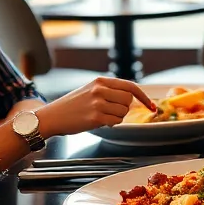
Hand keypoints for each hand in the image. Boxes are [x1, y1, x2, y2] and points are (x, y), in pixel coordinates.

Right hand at [35, 77, 155, 136]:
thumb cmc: (71, 106)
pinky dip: (111, 123)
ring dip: (116, 117)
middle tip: (111, 111)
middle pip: (129, 100)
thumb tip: (132, 98)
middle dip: (124, 108)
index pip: (130, 86)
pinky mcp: (96, 117)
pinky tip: (98, 121)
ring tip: (101, 116)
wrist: (52, 116)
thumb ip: (109, 91)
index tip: (151, 106)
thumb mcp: (90, 90)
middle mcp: (100, 90)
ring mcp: (98, 103)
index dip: (143, 97)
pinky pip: (115, 121)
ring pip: (123, 112)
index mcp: (100, 81)